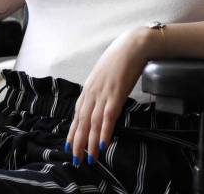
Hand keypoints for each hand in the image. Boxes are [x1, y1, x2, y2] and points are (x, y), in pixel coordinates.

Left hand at [65, 26, 152, 166]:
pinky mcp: (116, 94)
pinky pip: (108, 116)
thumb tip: (101, 97)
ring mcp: (104, 93)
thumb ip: (101, 85)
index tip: (70, 144)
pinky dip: (104, 132)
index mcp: (90, 86)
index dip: (74, 129)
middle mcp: (93, 91)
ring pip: (93, 122)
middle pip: (82, 120)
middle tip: (76, 158)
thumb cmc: (121, 56)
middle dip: (78, 141)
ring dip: (90, 142)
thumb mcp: (105, 72)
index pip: (78, 112)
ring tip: (89, 159)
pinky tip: (103, 144)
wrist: (133, 45)